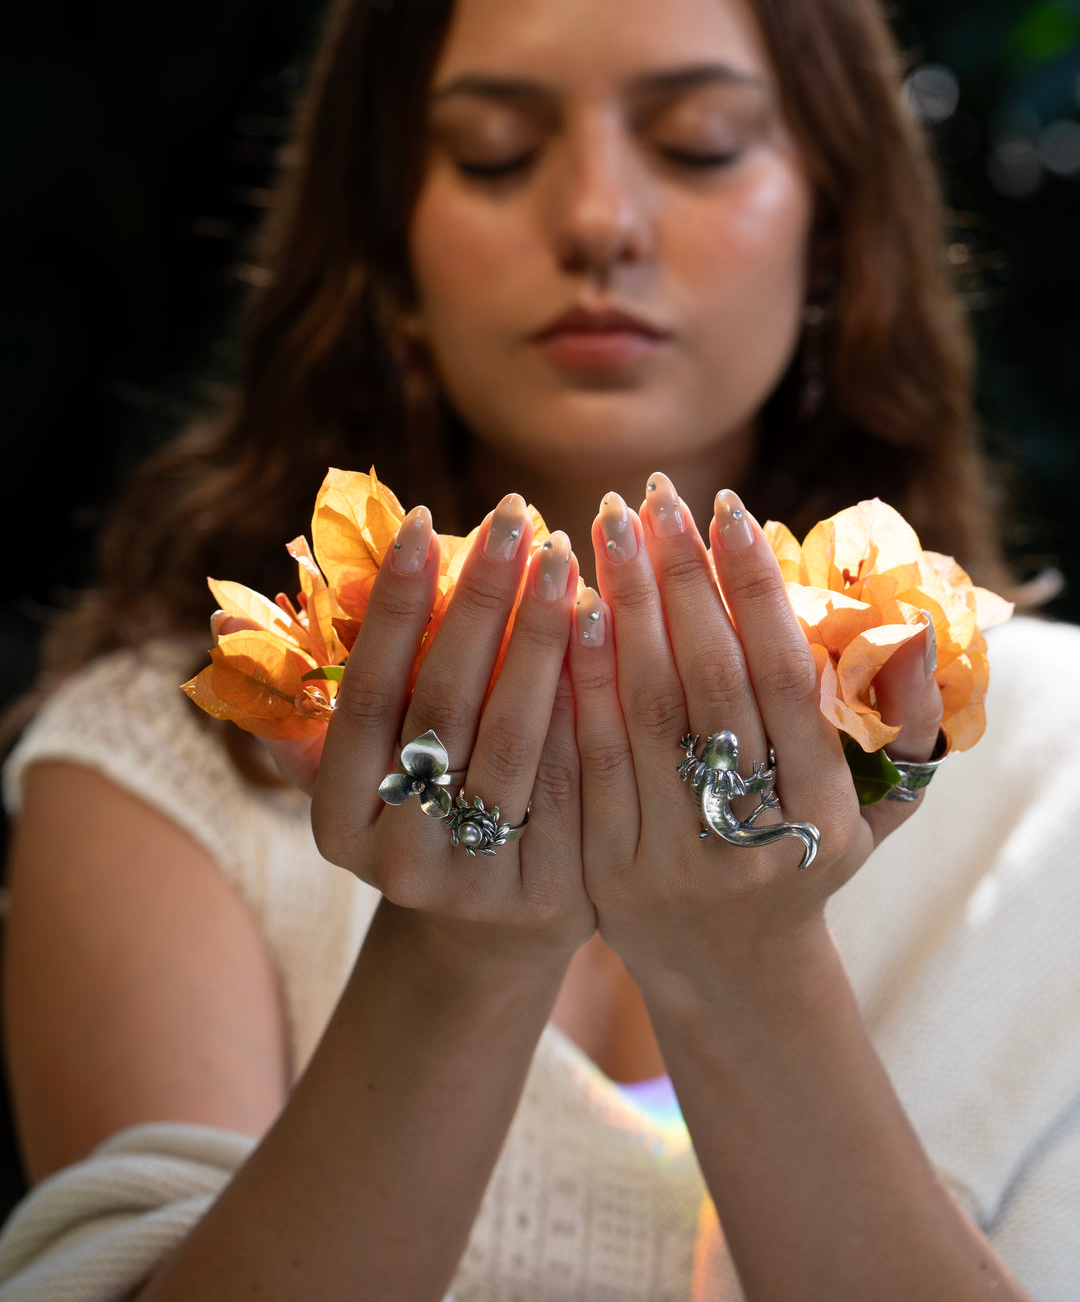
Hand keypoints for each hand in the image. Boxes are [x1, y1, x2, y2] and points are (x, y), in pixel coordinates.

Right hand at [288, 497, 593, 968]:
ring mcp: (476, 883)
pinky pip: (575, 776)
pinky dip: (589, 696)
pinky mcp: (553, 892)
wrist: (493, 924)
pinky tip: (608, 625)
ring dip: (541, 638)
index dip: (394, 606)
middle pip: (444, 708)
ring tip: (563, 557)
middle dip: (481, 602)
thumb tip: (223, 618)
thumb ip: (308, 692)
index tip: (423, 518)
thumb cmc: (419, 803)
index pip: (365, 694)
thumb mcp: (358, 763)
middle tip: (515, 516)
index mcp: (337, 820)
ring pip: (513, 740)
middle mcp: (397, 861)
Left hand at [570, 474, 942, 984]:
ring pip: (645, 712)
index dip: (756, 591)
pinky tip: (571, 607)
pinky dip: (580, 676)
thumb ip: (895, 721)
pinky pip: (585, 755)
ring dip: (624, 606)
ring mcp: (675, 859)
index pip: (786, 681)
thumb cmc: (805, 858)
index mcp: (827, 816)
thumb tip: (910, 627)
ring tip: (608, 525)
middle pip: (710, 686)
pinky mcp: (607, 869)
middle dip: (681, 578)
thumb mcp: (870, 808)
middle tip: (655, 494)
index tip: (732, 509)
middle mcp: (754, 841)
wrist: (729, 970)